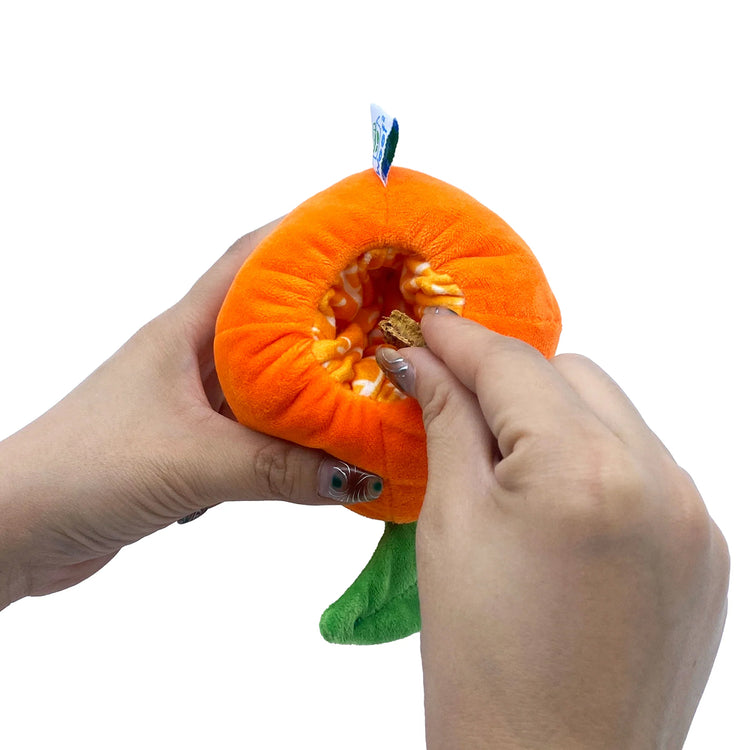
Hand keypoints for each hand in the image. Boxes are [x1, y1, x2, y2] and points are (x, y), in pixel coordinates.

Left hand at [0, 223, 381, 608]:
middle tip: (385, 305)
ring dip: (313, 374)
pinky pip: (258, 426)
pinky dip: (294, 430)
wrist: (18, 528)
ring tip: (371, 370)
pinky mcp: (194, 443)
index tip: (357, 229)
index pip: (248, 261)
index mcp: (183, 332)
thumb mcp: (190, 461)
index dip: (302, 236)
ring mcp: (192, 401)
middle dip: (326, 306)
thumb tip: (357, 471)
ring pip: (267, 375)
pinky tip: (326, 439)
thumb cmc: (80, 470)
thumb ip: (276, 468)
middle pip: (270, 316)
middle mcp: (190, 357)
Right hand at [384, 309, 729, 748]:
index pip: (516, 366)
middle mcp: (661, 483)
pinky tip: (554, 503)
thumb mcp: (451, 525)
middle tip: (456, 401)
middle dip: (511, 379)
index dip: (462, 340)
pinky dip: (594, 462)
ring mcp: (694, 519)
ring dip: (555, 418)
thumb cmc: (483, 666)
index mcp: (588, 473)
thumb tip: (423, 362)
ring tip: (504, 462)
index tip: (427, 327)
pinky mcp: (705, 552)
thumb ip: (447, 423)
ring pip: (614, 416)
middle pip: (574, 376)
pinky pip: (644, 468)